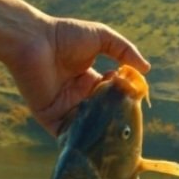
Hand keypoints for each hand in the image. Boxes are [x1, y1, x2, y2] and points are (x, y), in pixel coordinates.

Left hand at [7, 17, 150, 136]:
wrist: (32, 40)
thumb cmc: (64, 35)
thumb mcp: (101, 37)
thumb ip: (124, 50)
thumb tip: (146, 69)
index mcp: (89, 80)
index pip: (112, 96)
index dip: (124, 99)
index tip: (136, 100)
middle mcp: (78, 96)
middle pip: (102, 114)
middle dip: (115, 118)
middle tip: (128, 121)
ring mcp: (65, 109)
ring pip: (88, 127)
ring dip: (101, 132)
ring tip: (116, 136)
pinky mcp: (51, 118)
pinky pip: (68, 134)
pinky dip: (80, 140)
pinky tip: (94, 143)